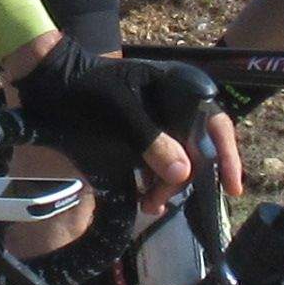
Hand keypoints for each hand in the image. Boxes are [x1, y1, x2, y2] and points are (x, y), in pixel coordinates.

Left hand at [4, 38, 241, 218]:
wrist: (51, 80)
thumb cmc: (86, 90)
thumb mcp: (119, 113)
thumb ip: (150, 140)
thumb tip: (184, 171)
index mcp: (178, 89)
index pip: (215, 123)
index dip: (227, 156)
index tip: (232, 188)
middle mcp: (174, 103)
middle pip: (196, 148)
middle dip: (183, 180)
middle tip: (159, 203)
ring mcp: (158, 119)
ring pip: (176, 158)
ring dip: (166, 185)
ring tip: (148, 204)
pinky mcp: (141, 134)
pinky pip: (157, 160)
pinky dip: (153, 180)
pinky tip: (143, 197)